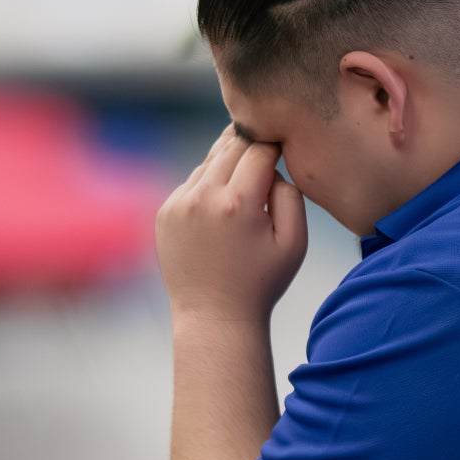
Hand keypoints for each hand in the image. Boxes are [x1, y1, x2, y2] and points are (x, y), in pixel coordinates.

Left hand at [158, 126, 307, 324]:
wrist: (214, 316)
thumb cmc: (261, 281)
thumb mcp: (294, 242)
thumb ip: (291, 193)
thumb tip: (272, 166)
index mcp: (238, 203)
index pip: (259, 149)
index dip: (274, 143)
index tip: (283, 144)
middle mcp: (203, 197)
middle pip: (230, 146)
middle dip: (250, 143)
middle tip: (266, 145)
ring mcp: (179, 204)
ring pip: (209, 161)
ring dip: (228, 162)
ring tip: (246, 179)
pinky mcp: (165, 213)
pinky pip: (192, 182)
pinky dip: (209, 184)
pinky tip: (222, 205)